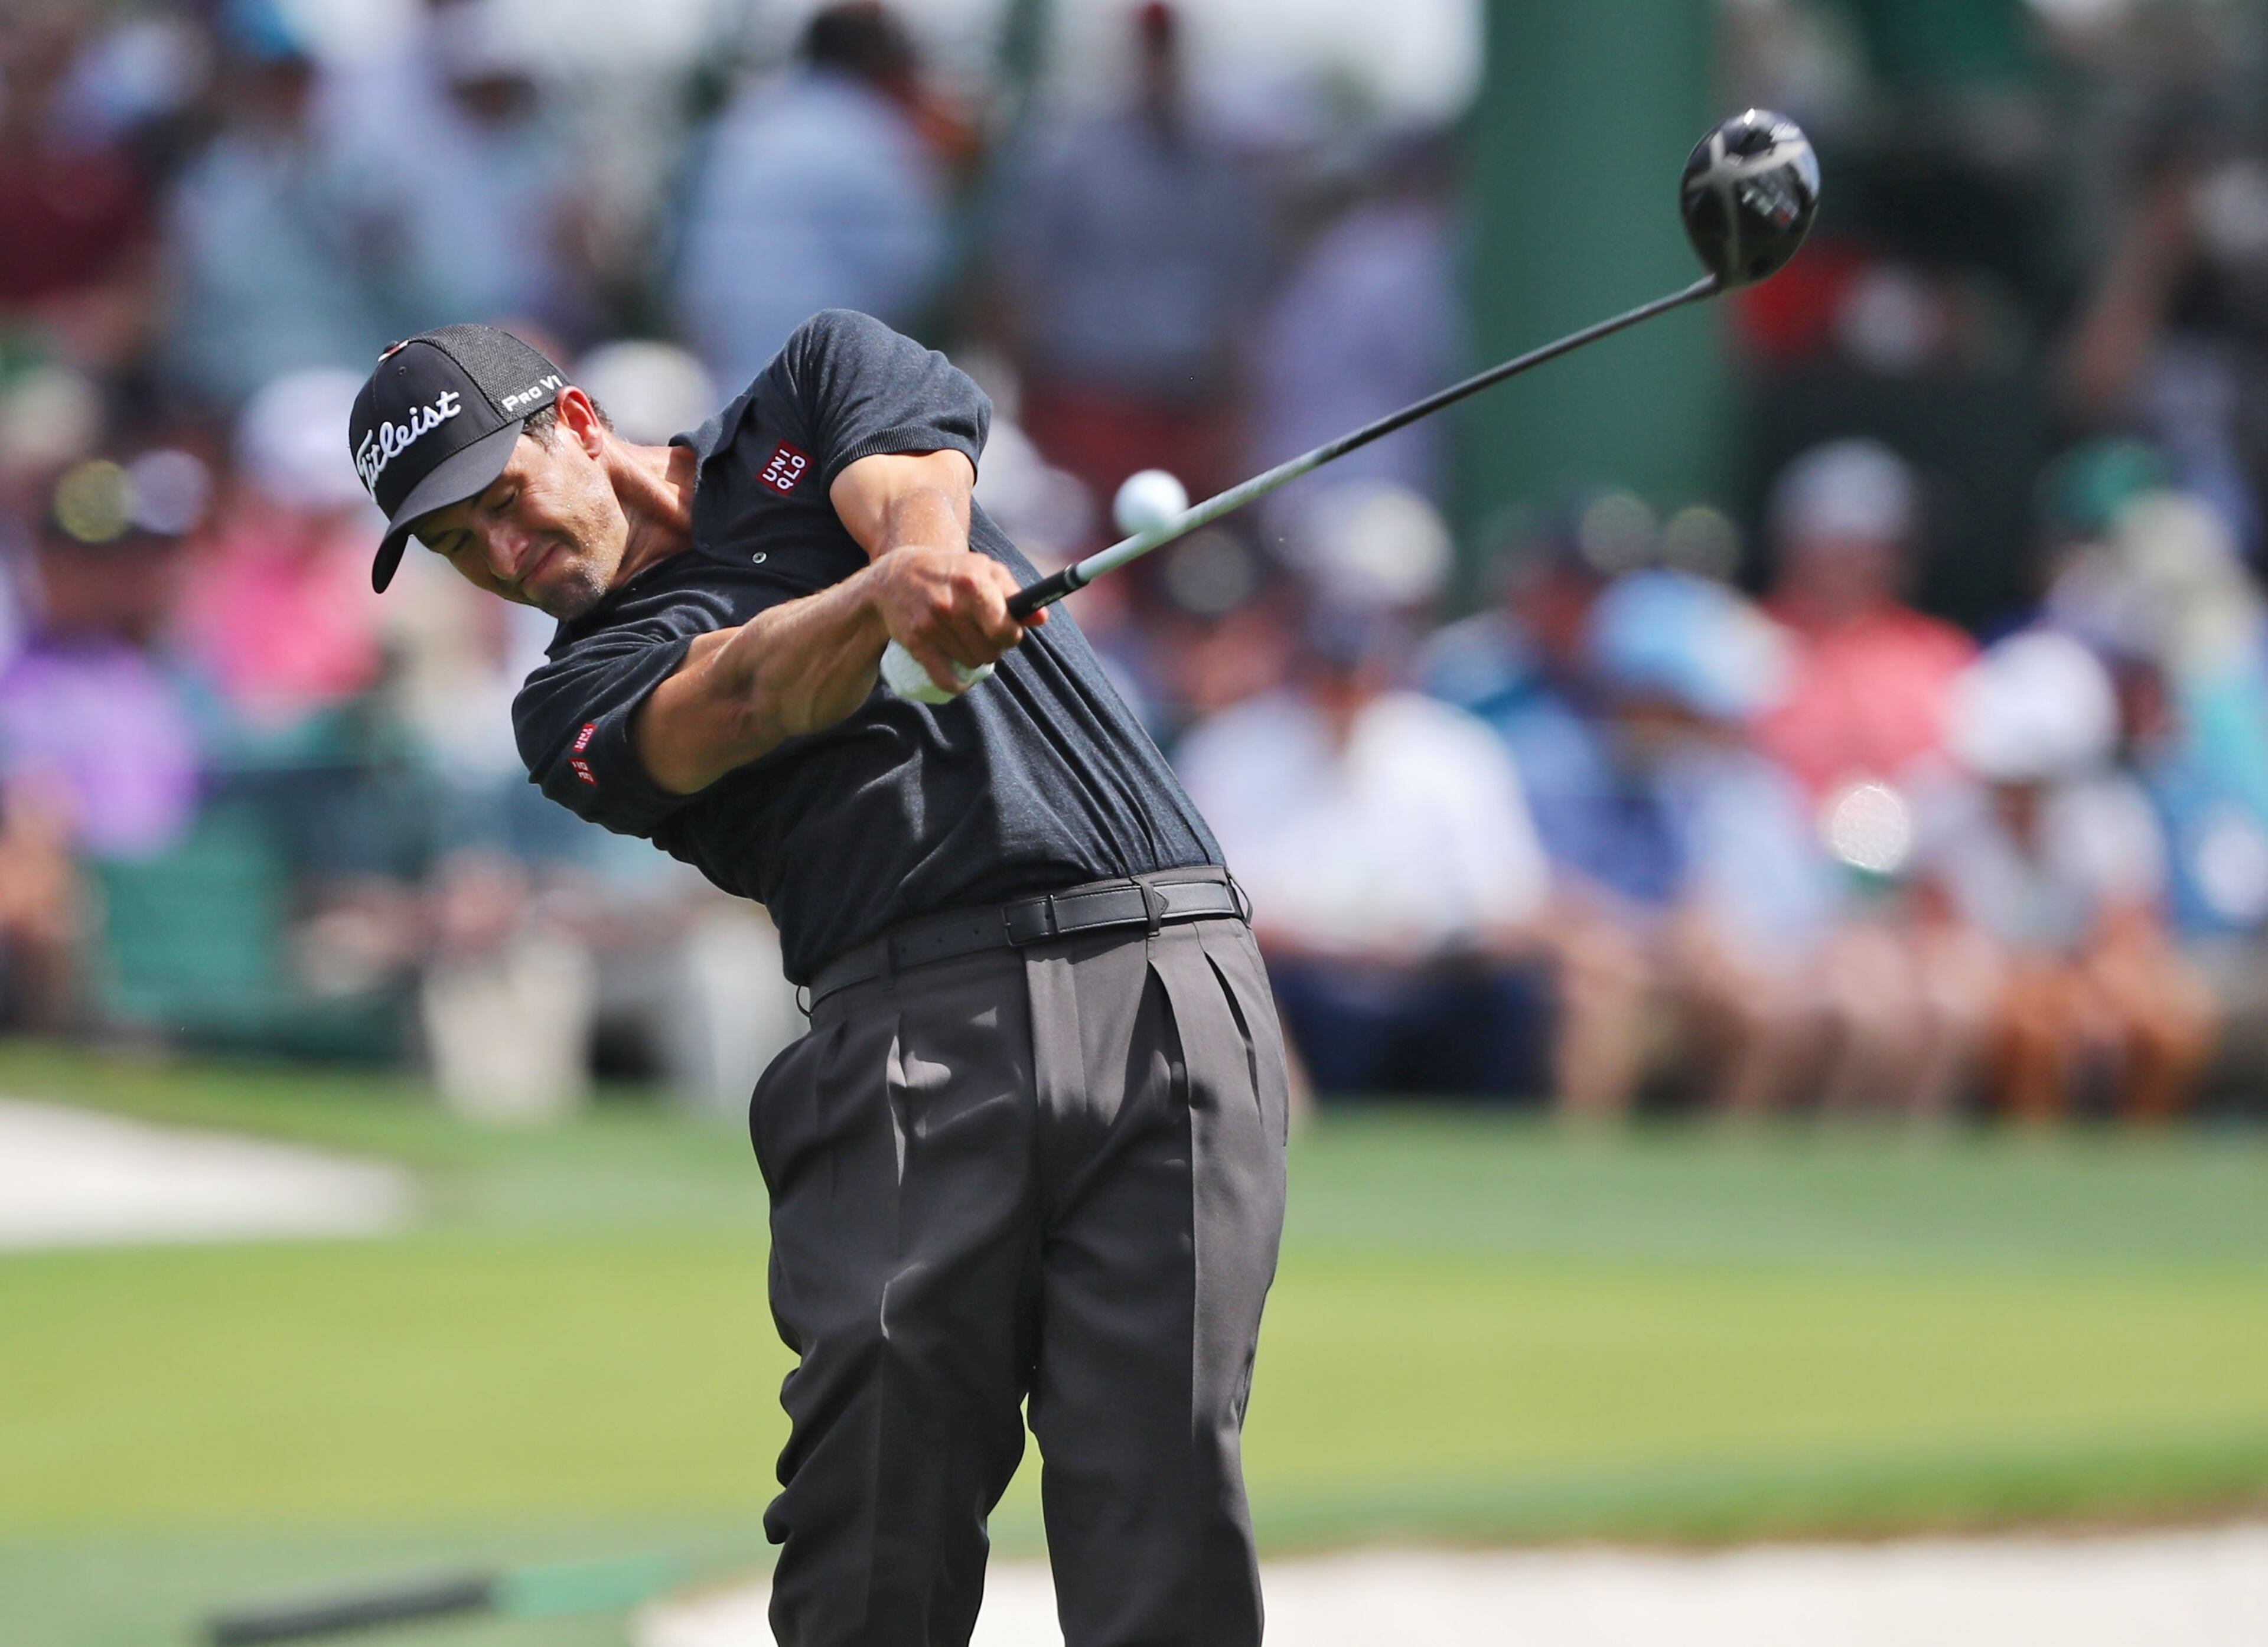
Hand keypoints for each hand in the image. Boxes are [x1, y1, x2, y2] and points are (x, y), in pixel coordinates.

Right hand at [869, 547, 1045, 696]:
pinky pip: (946, 680)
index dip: (1011, 635)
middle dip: (993, 647)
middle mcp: (952, 605)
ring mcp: (931, 625)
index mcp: (973, 583)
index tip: (1006, 631)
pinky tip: (960, 678)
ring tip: (965, 640)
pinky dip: (957, 684)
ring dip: (974, 658)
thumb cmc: (950, 572)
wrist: (896, 577)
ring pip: (972, 664)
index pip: (1006, 630)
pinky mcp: (916, 643)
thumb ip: (1015, 594)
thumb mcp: (984, 570)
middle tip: (983, 635)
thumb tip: (1042, 618)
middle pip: (992, 651)